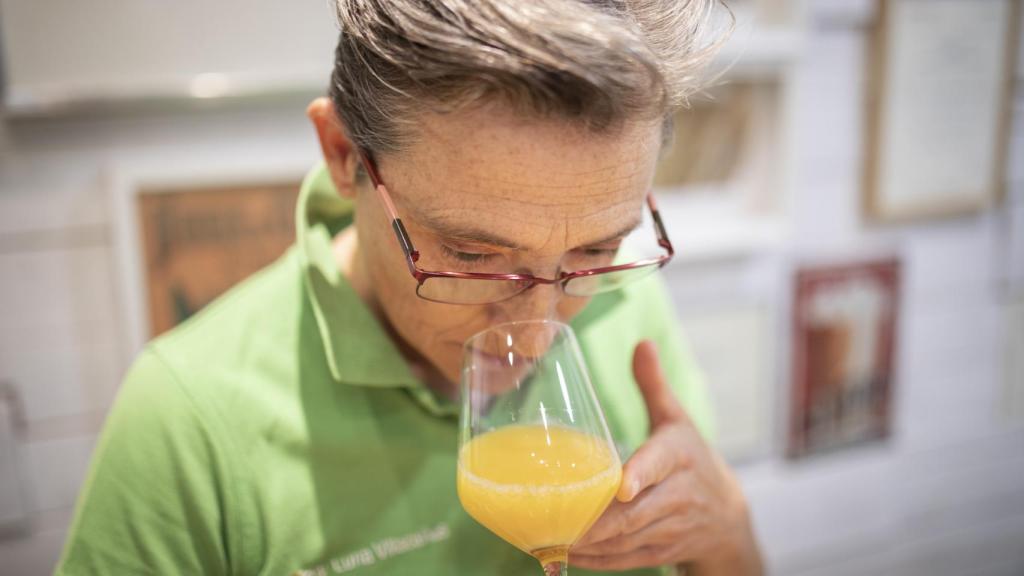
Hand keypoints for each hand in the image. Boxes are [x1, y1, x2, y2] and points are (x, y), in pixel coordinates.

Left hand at [571, 341, 762, 574]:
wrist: (728, 517)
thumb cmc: (691, 459)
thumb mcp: (677, 420)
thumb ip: (654, 385)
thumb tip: (642, 342)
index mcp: (678, 455)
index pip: (659, 463)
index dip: (641, 475)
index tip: (622, 486)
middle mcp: (678, 494)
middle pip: (636, 511)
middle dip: (598, 519)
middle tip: (557, 517)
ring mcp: (671, 527)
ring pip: (628, 538)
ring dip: (590, 542)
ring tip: (551, 534)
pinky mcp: (662, 550)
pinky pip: (627, 559)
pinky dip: (597, 560)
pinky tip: (568, 552)